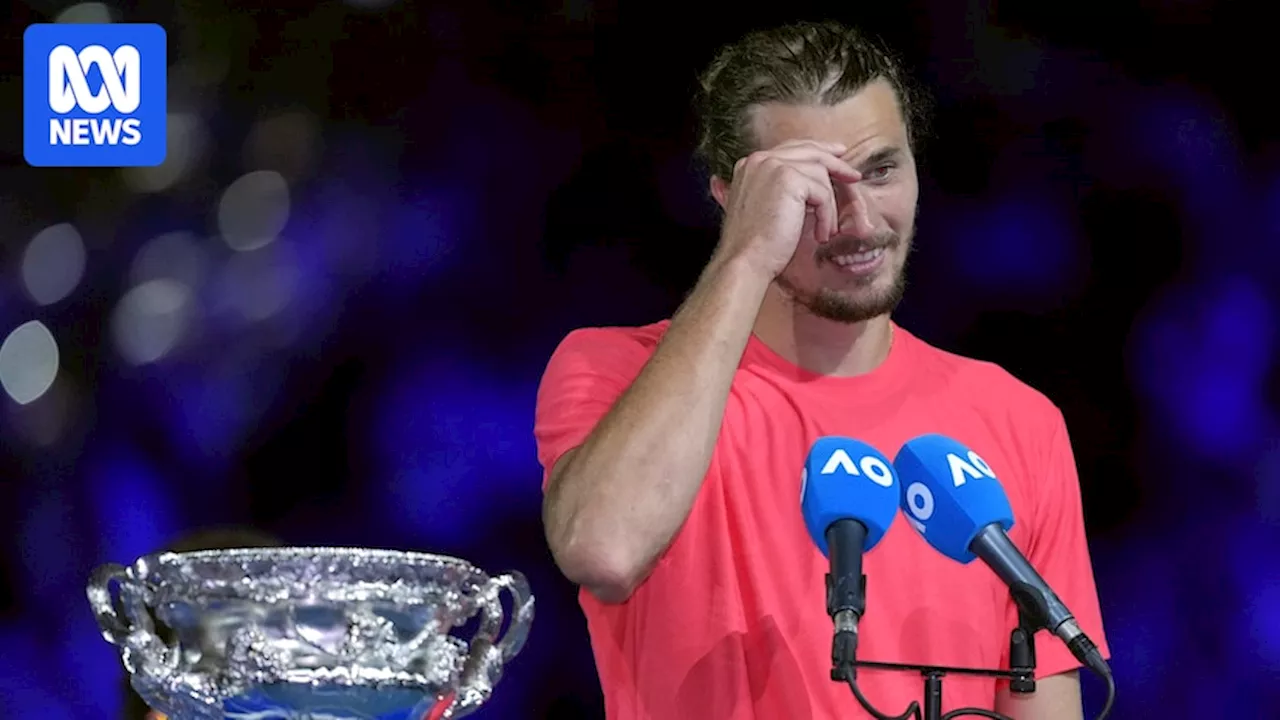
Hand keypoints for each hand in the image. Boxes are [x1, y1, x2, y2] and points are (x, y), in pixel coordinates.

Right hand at [712, 140, 860, 279]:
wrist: (745, 260)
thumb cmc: (755, 244)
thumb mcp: (765, 207)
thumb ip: (780, 189)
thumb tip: (813, 181)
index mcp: (752, 164)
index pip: (791, 148)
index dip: (818, 151)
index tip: (838, 156)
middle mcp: (760, 159)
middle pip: (810, 151)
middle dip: (836, 163)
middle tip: (854, 176)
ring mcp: (773, 166)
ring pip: (820, 175)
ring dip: (830, 206)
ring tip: (826, 230)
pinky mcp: (789, 179)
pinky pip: (823, 193)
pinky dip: (827, 216)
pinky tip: (820, 235)